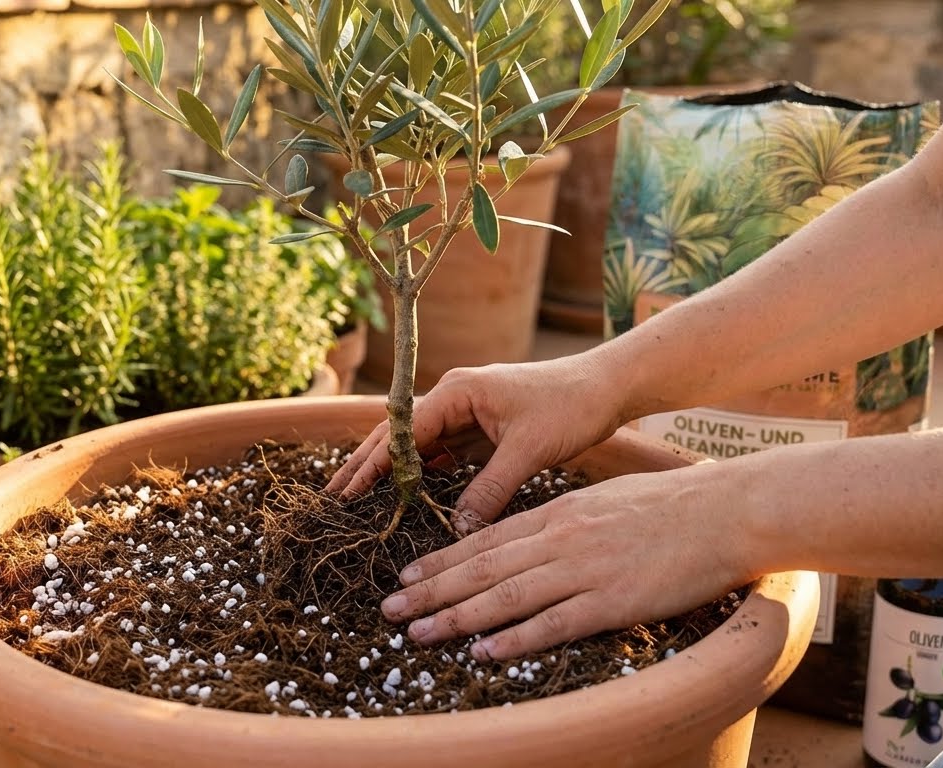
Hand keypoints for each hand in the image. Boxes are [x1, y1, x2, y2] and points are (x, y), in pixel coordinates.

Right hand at [325, 355, 624, 530]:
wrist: (607, 388)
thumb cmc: (570, 406)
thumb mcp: (528, 451)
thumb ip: (490, 489)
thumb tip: (457, 528)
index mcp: (458, 391)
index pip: (402, 431)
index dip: (374, 464)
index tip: (348, 493)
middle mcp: (455, 396)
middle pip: (399, 434)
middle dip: (367, 464)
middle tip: (335, 497)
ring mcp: (467, 411)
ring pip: (418, 444)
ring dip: (392, 470)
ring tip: (361, 500)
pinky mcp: (482, 427)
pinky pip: (443, 452)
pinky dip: (423, 472)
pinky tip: (409, 495)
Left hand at [378, 466, 752, 659]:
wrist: (725, 510)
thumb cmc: (671, 505)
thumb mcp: (604, 500)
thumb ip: (565, 520)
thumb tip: (534, 538)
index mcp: (558, 513)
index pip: (485, 539)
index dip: (442, 560)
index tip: (408, 576)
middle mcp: (561, 539)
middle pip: (482, 567)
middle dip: (431, 590)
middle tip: (391, 610)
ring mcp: (585, 569)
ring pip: (505, 595)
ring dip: (456, 617)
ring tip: (418, 633)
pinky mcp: (612, 600)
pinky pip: (553, 623)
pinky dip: (514, 638)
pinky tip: (484, 651)